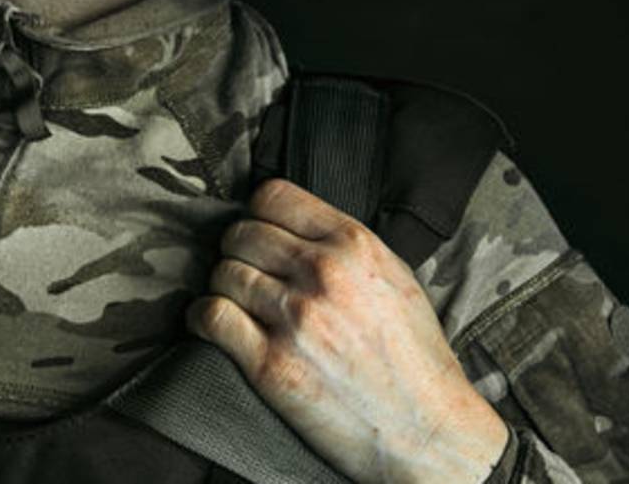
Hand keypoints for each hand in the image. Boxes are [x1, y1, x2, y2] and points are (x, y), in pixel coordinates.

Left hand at [186, 178, 507, 483]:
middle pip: (241, 234)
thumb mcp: (395, 277)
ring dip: (223, 288)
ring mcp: (295, 318)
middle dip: (238, 252)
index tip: (259, 234)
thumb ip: (344, 246)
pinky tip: (213, 325)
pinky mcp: (271, 364)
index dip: (258, 214)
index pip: (273, 196)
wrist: (426, 430)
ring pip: (223, 273)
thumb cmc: (415, 358)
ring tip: (236, 304)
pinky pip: (212, 317)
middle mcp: (322, 273)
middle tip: (247, 274)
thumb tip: (295, 227)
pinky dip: (203, 318)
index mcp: (354, 245)